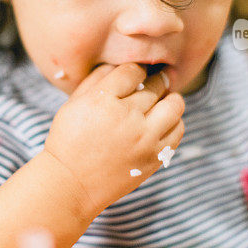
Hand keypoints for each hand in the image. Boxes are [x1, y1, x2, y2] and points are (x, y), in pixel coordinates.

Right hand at [43, 63, 185, 216]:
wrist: (72, 183)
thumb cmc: (69, 140)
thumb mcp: (74, 103)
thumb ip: (97, 78)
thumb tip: (121, 63)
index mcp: (102, 101)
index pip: (133, 71)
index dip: (136, 70)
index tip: (135, 74)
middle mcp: (126, 117)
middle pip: (155, 85)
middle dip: (155, 81)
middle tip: (152, 83)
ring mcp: (144, 139)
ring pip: (174, 105)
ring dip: (169, 98)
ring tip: (161, 101)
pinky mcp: (155, 157)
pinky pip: (178, 129)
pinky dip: (174, 121)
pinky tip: (161, 122)